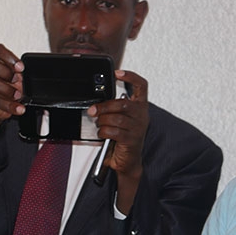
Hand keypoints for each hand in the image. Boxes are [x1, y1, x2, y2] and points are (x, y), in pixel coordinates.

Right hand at [0, 44, 24, 147]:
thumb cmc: (8, 88)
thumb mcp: (16, 78)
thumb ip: (20, 75)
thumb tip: (29, 76)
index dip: (8, 56)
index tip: (20, 66)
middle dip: (6, 71)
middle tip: (17, 80)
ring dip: (6, 89)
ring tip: (17, 95)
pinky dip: (8, 105)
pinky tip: (18, 108)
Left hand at [87, 70, 148, 211]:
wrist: (128, 162)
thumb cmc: (123, 140)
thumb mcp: (120, 121)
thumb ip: (114, 110)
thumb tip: (97, 104)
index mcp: (140, 108)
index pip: (141, 86)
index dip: (130, 76)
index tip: (118, 73)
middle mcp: (142, 116)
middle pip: (122, 103)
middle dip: (104, 106)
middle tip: (93, 110)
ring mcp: (138, 128)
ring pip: (116, 118)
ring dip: (102, 121)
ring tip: (100, 125)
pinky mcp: (131, 140)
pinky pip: (113, 131)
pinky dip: (104, 131)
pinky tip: (103, 134)